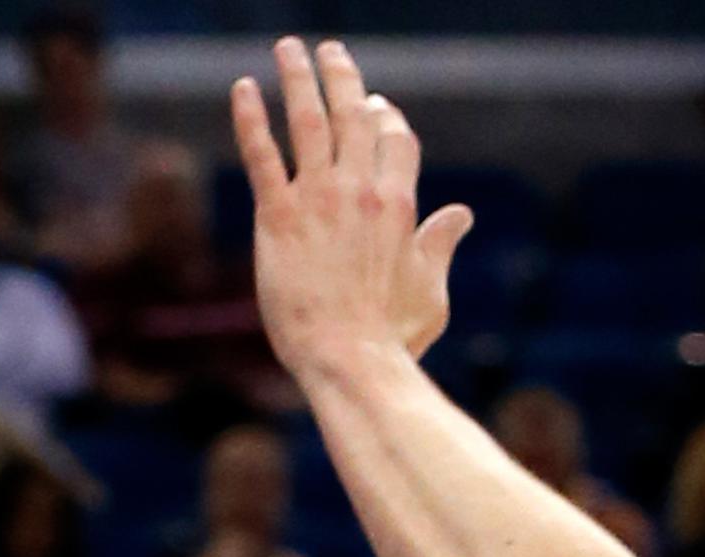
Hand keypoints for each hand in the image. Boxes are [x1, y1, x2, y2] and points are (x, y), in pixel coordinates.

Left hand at [233, 38, 472, 376]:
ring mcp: (318, 200)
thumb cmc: (393, 337)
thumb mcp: (430, 290)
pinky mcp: (277, 216)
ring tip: (289, 49)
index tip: (375, 103)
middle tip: (330, 50)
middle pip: (354, 117)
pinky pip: (261, 155)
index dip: (386, 117)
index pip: (396, 140)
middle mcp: (360, 192)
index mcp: (400, 206)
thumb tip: (462, 215)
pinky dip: (250, 118)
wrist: (350, 359)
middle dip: (343, 78)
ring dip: (298, 79)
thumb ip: (439, 245)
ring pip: (308, 122)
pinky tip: (243, 88)